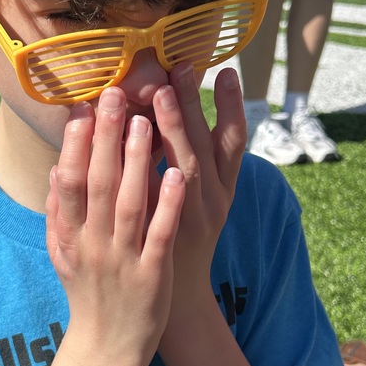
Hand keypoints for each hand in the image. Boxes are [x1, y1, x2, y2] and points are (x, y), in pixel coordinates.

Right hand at [46, 86, 185, 365]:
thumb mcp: (61, 254)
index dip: (75, 145)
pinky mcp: (152, 273)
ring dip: (136, 162)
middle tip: (115, 94)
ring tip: (146, 122)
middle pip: (98, 183)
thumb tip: (56, 169)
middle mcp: (93, 243)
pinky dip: (168, 204)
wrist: (107, 348)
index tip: (82, 108)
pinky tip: (177, 175)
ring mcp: (123, 258)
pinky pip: (159, 234)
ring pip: (129, 203)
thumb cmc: (88, 293)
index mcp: (71, 235)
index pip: (70, 182)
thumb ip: (57, 213)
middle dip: (106, 138)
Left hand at [152, 64, 245, 322]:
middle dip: (194, 106)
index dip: (232, 107)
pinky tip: (131, 145)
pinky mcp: (164, 238)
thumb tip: (172, 109)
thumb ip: (188, 159)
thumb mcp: (197, 199)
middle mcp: (212, 203)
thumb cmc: (183, 239)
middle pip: (206, 147)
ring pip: (186, 169)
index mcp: (223, 190)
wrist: (176, 298)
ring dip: (174, 130)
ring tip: (159, 94)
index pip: (234, 142)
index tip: (225, 70)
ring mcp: (188, 221)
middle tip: (181, 68)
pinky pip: (157, 202)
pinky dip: (147, 174)